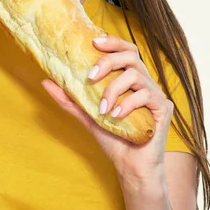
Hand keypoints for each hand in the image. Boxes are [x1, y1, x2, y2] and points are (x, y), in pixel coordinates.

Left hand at [41, 35, 174, 183]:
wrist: (130, 167)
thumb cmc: (114, 139)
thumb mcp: (87, 115)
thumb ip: (69, 98)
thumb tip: (45, 81)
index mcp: (130, 79)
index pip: (126, 50)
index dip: (112, 42)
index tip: (93, 42)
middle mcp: (145, 83)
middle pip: (131, 56)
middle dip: (108, 62)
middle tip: (90, 77)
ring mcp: (156, 94)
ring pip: (136, 75)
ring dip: (113, 89)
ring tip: (102, 109)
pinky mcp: (163, 109)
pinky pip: (146, 96)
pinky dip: (127, 104)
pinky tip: (115, 116)